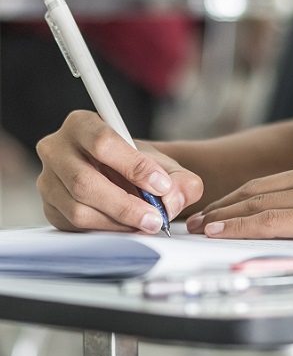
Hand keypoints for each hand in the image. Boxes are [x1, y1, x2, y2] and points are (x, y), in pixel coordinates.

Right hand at [36, 110, 202, 232]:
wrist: (123, 176)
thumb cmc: (139, 165)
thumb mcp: (164, 164)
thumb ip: (180, 178)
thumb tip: (172, 199)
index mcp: (82, 125)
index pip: (103, 142)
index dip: (134, 166)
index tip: (161, 185)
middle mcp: (57, 149)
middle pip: (85, 181)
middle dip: (126, 205)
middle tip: (155, 218)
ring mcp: (48, 180)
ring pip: (78, 208)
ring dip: (117, 222)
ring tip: (146, 224)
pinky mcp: (50, 207)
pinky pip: (75, 225)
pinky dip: (106, 230)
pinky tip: (128, 228)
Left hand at [186, 146, 292, 252]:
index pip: (272, 181)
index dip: (239, 196)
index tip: (217, 209)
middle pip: (258, 187)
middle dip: (222, 205)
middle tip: (196, 218)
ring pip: (258, 201)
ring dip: (223, 215)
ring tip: (198, 227)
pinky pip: (272, 219)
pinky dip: (239, 225)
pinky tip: (219, 232)